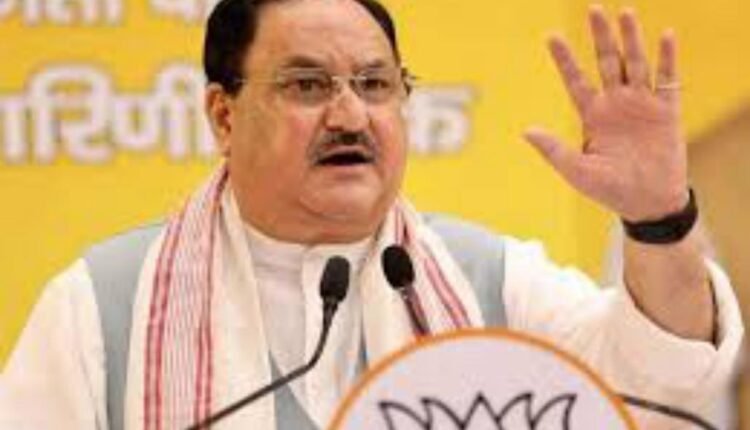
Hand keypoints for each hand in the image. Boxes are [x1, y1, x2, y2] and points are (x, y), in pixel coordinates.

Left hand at [524, 5, 687, 221]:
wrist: (648, 204)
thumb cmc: (610, 191)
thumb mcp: (577, 171)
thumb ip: (554, 149)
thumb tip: (524, 131)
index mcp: (592, 116)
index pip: (576, 80)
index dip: (565, 59)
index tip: (551, 36)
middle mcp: (616, 105)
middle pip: (606, 62)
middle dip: (600, 37)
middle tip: (593, 9)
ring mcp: (641, 105)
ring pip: (635, 64)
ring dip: (631, 39)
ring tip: (625, 12)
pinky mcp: (667, 112)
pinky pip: (668, 80)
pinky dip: (667, 59)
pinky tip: (665, 36)